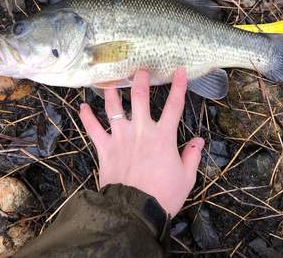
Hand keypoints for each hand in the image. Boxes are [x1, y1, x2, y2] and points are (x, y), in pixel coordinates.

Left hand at [80, 69, 203, 216]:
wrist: (135, 211)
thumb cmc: (163, 196)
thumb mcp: (186, 177)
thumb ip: (192, 156)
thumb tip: (199, 141)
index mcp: (163, 136)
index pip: (174, 105)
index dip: (179, 86)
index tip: (180, 71)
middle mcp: (141, 130)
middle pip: (140, 97)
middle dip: (140, 80)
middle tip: (140, 70)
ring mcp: (121, 137)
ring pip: (114, 107)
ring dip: (112, 92)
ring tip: (110, 81)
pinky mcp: (105, 148)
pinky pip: (93, 129)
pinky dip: (87, 117)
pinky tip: (83, 107)